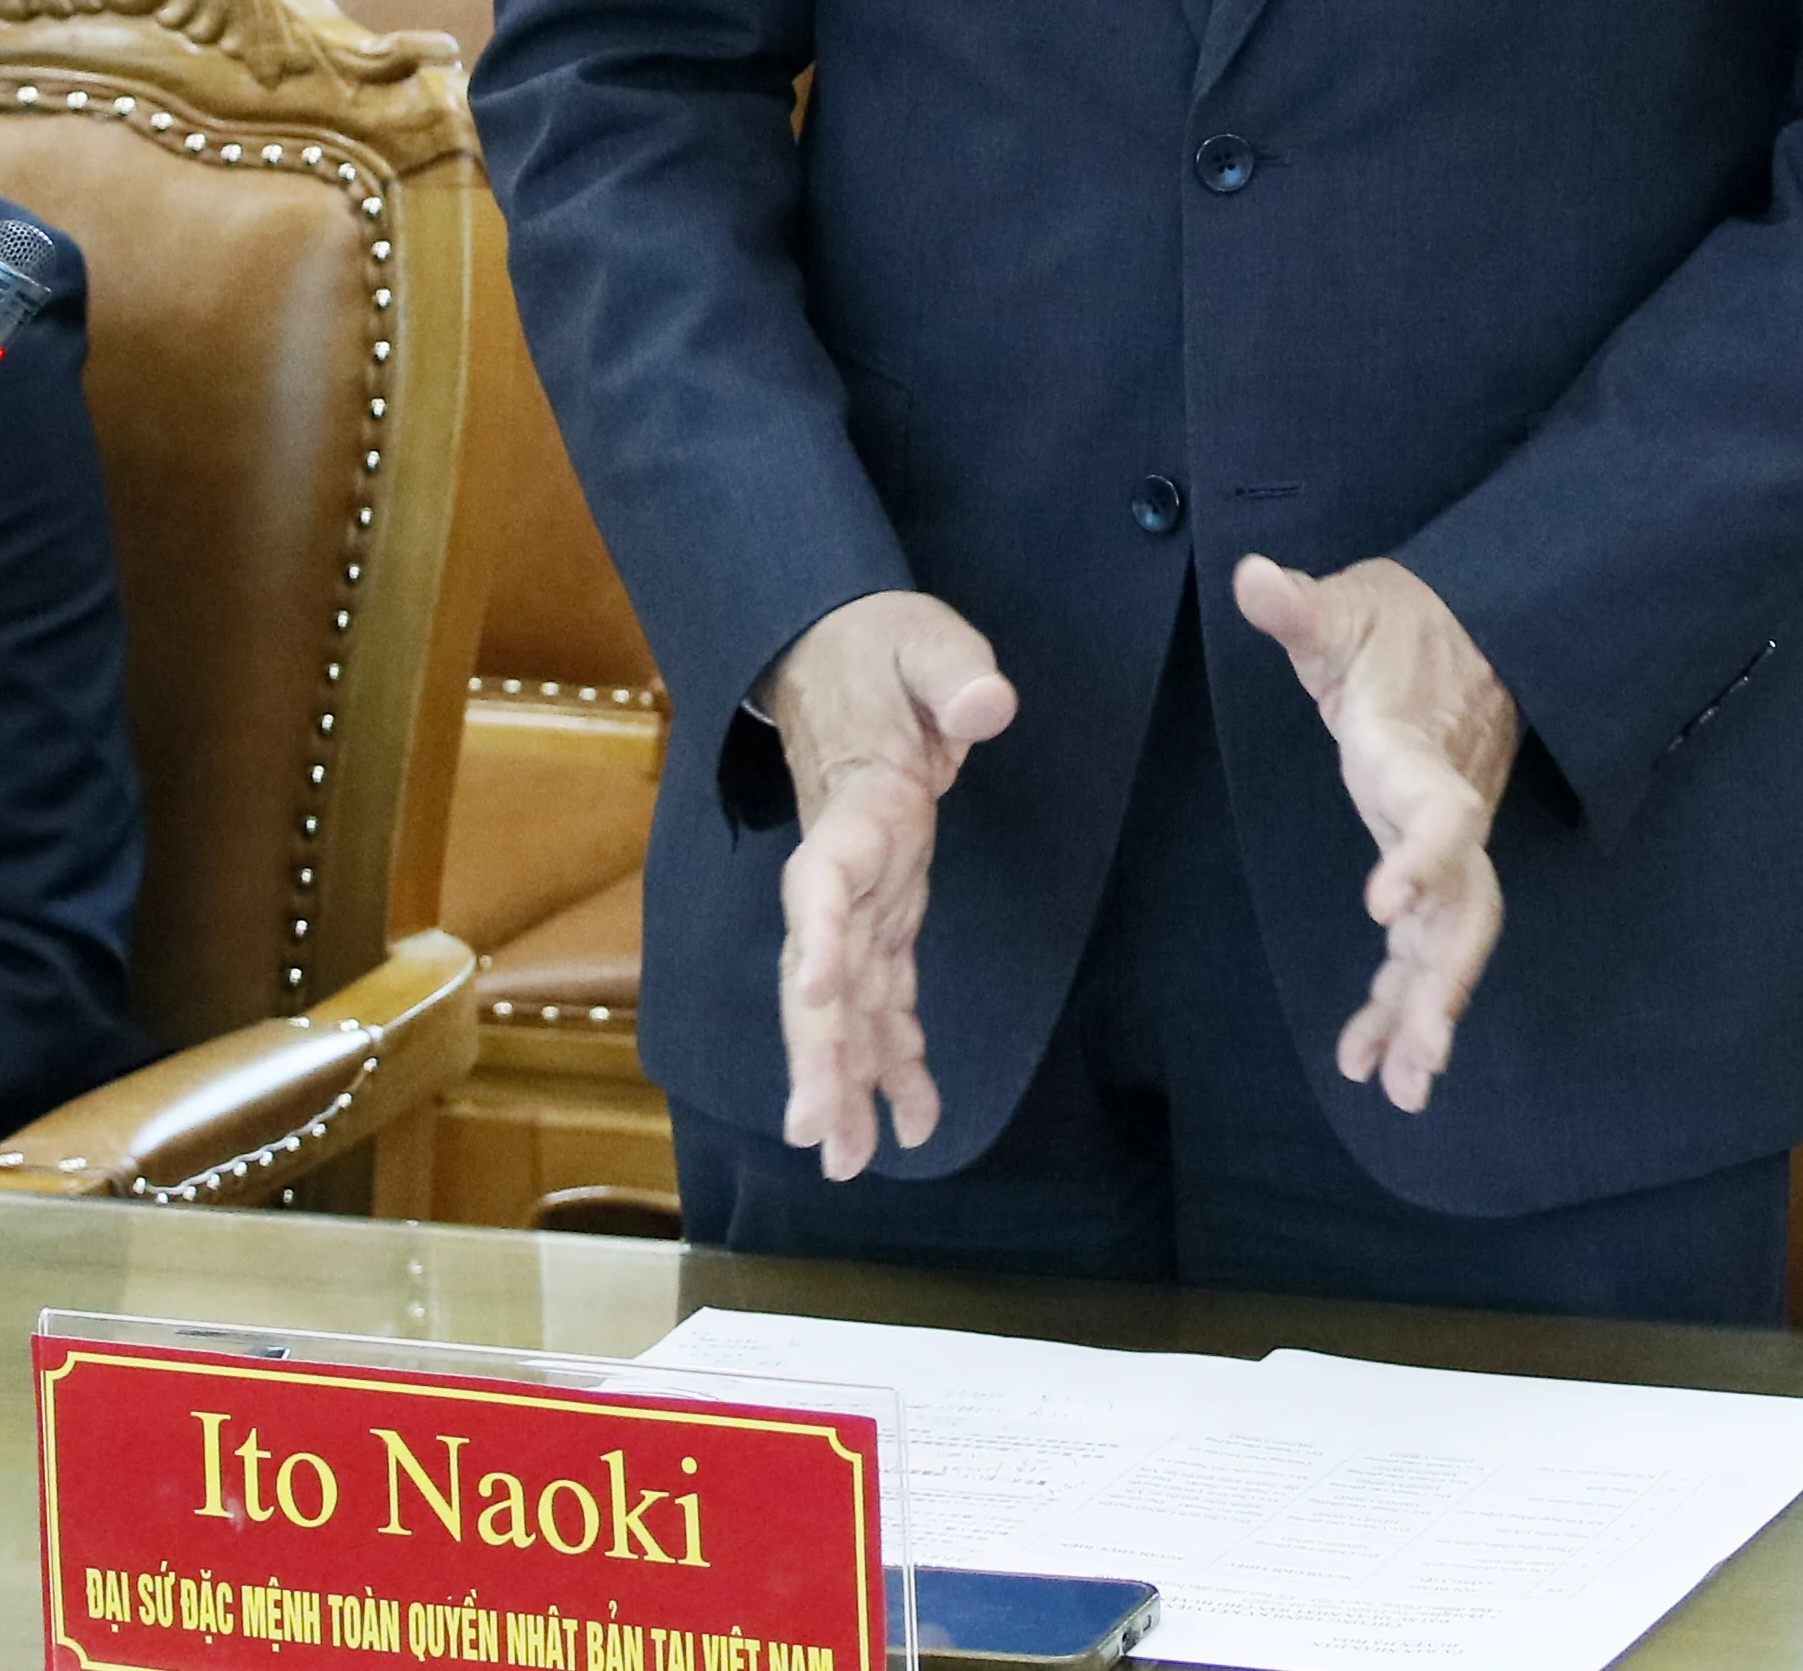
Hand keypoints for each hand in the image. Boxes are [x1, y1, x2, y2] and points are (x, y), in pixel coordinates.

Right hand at [757, 591, 1015, 1179]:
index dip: (820, 936)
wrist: (839, 653)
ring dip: (844, 1081)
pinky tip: (908, 1122)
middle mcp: (845, 869)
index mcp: (855, 807)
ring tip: (846, 1161)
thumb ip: (953, 674)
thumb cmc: (884, 648)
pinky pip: (884, 998)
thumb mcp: (925, 640)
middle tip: (817, 1134)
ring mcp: (861, 899)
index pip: (824, 880)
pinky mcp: (884, 912)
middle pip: (818, 971)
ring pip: (844, 1005)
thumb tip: (985, 707)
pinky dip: (894, 1060)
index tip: (821, 992)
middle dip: (817, 1054)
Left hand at [1229, 554, 1517, 1111]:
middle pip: (1466, 910)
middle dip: (1443, 983)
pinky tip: (1373, 1062)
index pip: (1437, 815)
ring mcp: (1442, 848)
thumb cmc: (1401, 622)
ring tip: (1405, 1090)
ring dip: (1429, 1015)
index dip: (1419, 860)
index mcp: (1416, 757)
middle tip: (1420, 1055)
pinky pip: (1425, 949)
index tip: (1381, 908)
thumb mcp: (1348, 605)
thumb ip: (1302, 605)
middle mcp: (1443, 814)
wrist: (1475, 629)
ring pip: (1452, 945)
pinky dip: (1404, 1005)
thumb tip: (1255, 576)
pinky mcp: (1428, 868)